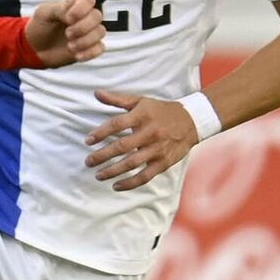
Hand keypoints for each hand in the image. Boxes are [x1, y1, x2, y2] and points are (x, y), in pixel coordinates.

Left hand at [25, 0, 104, 67]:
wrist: (36, 48)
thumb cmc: (40, 26)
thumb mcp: (44, 13)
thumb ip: (59, 8)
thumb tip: (72, 14)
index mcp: (75, 3)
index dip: (81, 9)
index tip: (68, 19)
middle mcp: (86, 15)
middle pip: (97, 16)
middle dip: (82, 27)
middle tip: (67, 34)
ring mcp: (90, 31)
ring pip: (100, 32)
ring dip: (85, 41)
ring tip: (70, 46)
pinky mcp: (91, 47)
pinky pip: (100, 48)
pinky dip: (89, 53)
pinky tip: (76, 55)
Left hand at [83, 89, 198, 190]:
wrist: (191, 121)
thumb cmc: (161, 110)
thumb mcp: (140, 101)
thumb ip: (117, 99)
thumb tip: (96, 93)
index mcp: (142, 116)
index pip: (117, 124)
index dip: (101, 133)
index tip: (88, 141)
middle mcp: (149, 133)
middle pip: (122, 146)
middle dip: (102, 155)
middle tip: (88, 162)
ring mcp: (157, 149)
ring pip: (132, 163)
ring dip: (113, 171)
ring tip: (98, 175)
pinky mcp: (164, 162)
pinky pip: (145, 176)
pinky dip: (130, 183)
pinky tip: (116, 186)